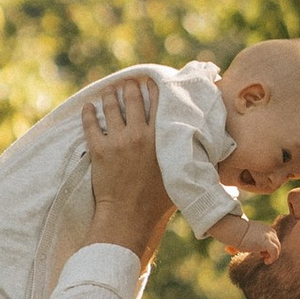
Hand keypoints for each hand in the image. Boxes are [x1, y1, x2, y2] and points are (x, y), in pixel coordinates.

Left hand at [82, 76, 175, 259]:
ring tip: (108, 91)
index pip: (158, 103)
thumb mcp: (180, 177)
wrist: (128, 217)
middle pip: (131, 99)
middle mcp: (139, 135)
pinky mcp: (99, 150)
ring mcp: (117, 141)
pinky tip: (88, 107)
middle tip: (127, 82)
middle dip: (129, 87)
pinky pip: (90, 125)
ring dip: (109, 96)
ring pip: (110, 108)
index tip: (150, 81)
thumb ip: (193, 160)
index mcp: (160, 139)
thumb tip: (211, 152)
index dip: (153, 88)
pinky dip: (88, 113)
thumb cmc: (157, 203)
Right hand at [210, 212, 281, 261]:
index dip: (267, 246)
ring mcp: (269, 236)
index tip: (259, 251)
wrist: (234, 230)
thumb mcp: (237, 238)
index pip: (272, 237)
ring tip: (264, 259)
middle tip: (261, 255)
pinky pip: (275, 252)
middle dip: (270, 251)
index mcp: (263, 228)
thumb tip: (228, 250)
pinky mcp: (268, 243)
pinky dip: (272, 258)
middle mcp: (268, 231)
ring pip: (277, 247)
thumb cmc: (233, 233)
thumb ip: (237, 244)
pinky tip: (266, 261)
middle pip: (276, 242)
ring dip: (272, 255)